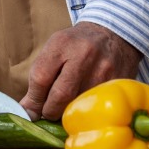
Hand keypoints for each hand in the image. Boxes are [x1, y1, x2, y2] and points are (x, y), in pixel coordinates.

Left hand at [20, 21, 142, 120]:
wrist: (112, 34)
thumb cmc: (76, 45)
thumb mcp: (55, 49)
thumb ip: (40, 76)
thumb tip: (29, 111)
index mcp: (62, 44)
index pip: (41, 78)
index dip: (33, 99)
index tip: (31, 110)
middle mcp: (84, 55)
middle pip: (61, 95)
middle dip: (50, 111)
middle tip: (48, 113)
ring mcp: (104, 71)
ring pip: (80, 105)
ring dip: (69, 114)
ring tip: (66, 110)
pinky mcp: (119, 84)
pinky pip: (98, 107)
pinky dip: (88, 113)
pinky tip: (84, 109)